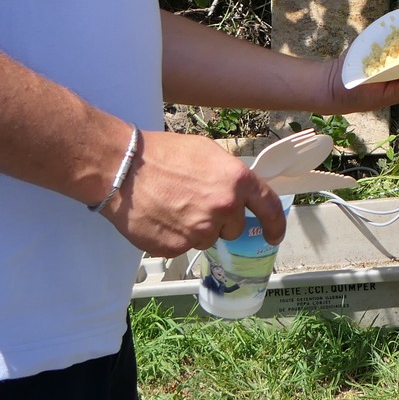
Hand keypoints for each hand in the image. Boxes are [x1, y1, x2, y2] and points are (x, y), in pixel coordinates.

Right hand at [100, 131, 285, 255]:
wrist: (123, 169)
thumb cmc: (162, 154)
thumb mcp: (207, 152)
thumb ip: (229, 176)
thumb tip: (239, 192)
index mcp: (236, 180)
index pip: (268, 207)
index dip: (275, 224)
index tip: (274, 235)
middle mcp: (224, 208)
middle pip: (233, 228)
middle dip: (219, 220)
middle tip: (193, 202)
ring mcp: (200, 230)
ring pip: (206, 238)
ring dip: (195, 229)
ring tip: (171, 207)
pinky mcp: (177, 247)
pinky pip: (182, 247)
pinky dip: (173, 237)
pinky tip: (160, 218)